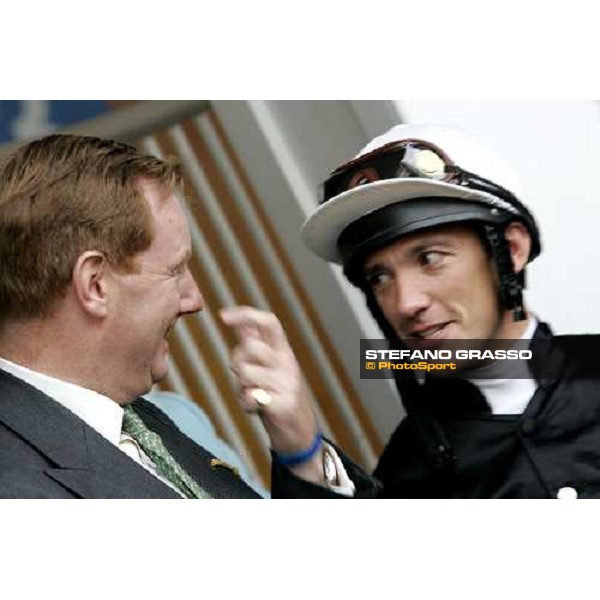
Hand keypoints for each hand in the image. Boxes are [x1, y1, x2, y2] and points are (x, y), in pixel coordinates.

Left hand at [220, 306, 324, 483]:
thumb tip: (235, 318)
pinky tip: (255, 406)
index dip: (246, 314)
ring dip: (240, 385)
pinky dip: (246, 403)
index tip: (223, 315)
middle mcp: (287, 362)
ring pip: (246, 372)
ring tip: (251, 392)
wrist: (299, 430)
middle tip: (242, 373)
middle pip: (250, 346)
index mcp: (283, 350)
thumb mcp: (269, 364)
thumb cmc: (277, 393)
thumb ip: (254, 341)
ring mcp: (287, 383)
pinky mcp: (283, 404)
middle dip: (236, 359)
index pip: (269, 323)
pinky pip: (250, 397)